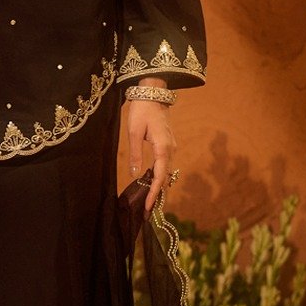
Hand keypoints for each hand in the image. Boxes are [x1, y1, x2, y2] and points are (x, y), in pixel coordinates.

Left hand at [126, 97, 176, 215]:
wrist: (152, 93)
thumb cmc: (141, 111)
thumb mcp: (134, 133)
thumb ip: (135, 154)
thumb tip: (135, 175)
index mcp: (163, 148)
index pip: (160, 176)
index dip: (154, 193)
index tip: (147, 207)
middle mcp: (171, 150)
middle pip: (166, 177)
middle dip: (158, 195)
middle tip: (147, 211)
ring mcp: (171, 147)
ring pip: (167, 172)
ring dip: (159, 187)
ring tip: (148, 202)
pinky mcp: (168, 145)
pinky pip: (165, 165)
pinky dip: (159, 177)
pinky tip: (151, 184)